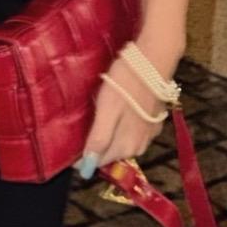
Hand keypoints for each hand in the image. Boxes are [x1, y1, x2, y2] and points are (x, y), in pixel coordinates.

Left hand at [75, 59, 170, 182]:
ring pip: (122, 144)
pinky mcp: (154, 123)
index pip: (98, 162)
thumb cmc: (126, 83)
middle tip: (84, 129)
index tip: (71, 151)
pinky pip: (133, 133)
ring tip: (99, 118)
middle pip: (111, 154)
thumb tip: (87, 165)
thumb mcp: (107, 109)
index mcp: (126, 146)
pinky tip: (118, 112)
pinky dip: (123, 127)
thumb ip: (99, 138)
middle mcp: (139, 146)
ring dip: (110, 137)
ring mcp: (149, 135)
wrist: (154, 60)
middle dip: (97, 147)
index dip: (83, 157)